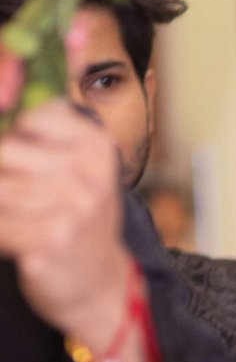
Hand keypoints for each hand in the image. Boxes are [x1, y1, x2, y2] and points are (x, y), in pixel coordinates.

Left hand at [0, 94, 128, 347]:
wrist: (100, 289)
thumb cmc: (78, 221)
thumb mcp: (81, 168)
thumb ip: (51, 127)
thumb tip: (21, 72)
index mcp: (95, 149)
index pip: (28, 119)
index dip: (13, 138)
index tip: (21, 163)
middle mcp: (89, 178)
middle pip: (5, 154)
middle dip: (2, 176)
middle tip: (16, 196)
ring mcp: (71, 214)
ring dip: (2, 208)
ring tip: (18, 218)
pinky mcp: (49, 245)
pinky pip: (0, 226)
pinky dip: (0, 235)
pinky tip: (14, 241)